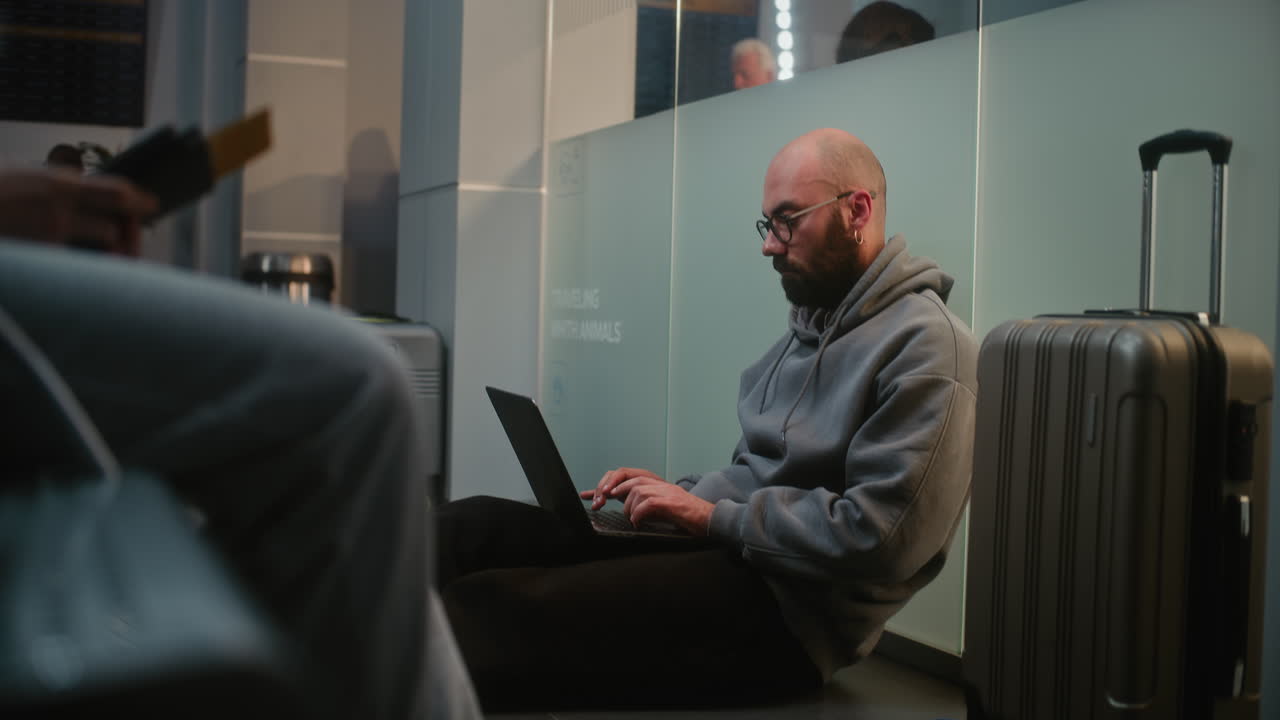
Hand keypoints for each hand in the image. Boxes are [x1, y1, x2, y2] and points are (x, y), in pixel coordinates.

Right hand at [0, 168, 157, 255]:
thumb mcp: (24, 176)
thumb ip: (58, 186)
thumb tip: (85, 191)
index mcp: (59, 181)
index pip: (116, 189)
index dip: (139, 199)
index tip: (151, 204)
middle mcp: (62, 203)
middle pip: (119, 217)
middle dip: (134, 228)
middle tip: (136, 234)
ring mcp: (54, 229)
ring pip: (105, 239)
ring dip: (117, 247)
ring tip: (118, 250)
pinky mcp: (45, 252)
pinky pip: (81, 258)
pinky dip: (93, 260)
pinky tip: (96, 260)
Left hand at [580, 469, 714, 535]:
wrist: (709, 520)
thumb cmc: (683, 517)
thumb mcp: (658, 508)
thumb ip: (640, 504)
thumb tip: (620, 508)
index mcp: (653, 483)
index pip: (624, 475)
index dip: (605, 483)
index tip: (589, 496)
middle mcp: (657, 483)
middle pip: (625, 478)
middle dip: (608, 491)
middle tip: (599, 504)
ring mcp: (664, 490)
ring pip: (634, 492)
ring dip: (629, 508)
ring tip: (634, 520)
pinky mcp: (669, 502)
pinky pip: (646, 504)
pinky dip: (638, 515)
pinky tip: (639, 523)